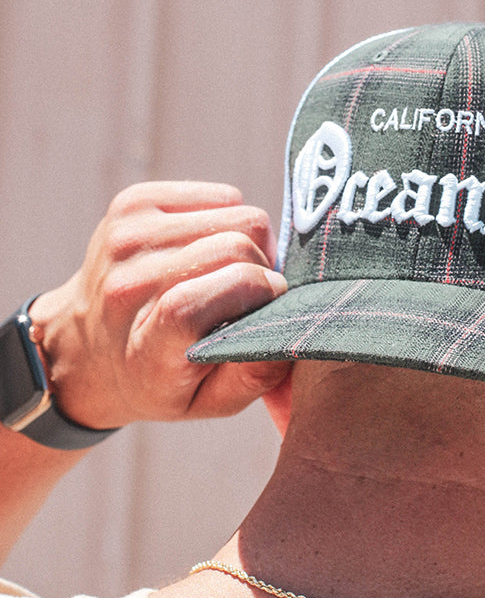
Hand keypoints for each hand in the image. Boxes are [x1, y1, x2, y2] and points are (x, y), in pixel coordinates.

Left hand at [28, 183, 291, 428]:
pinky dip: (229, 218)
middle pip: (237, 243)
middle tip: (252, 292)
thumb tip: (288, 323)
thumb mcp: (206, 402)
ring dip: (249, 241)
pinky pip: (221, 195)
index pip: (212, 293)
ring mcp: (127, 234)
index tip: (269, 304)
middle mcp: (128, 282)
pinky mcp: (134, 202)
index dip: (257, 290)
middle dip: (261, 266)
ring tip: (230, 271)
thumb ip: (254, 374)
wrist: (83, 349)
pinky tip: (210, 248)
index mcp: (147, 343)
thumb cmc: (157, 379)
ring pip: (237, 211)